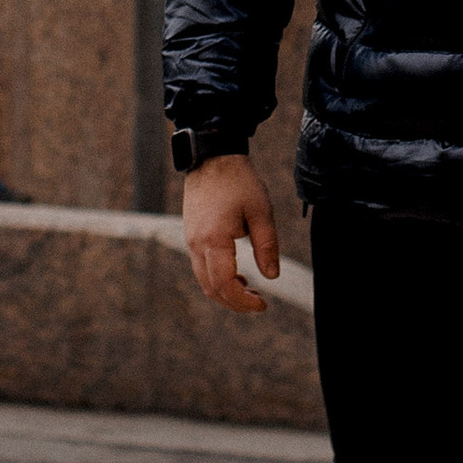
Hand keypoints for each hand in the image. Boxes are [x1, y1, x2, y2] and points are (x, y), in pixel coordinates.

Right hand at [182, 152, 282, 315]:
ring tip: (250, 290)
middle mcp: (196, 244)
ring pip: (203, 280)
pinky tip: (237, 274)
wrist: (212, 157)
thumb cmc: (239, 182)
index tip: (263, 304)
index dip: (243, 301)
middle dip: (234, 302)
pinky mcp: (191, 235)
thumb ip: (267, 246)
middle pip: (211, 288)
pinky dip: (217, 278)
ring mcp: (190, 240)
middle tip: (259, 303)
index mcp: (214, 239)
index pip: (225, 284)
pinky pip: (201, 267)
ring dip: (225, 291)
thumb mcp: (261, 211)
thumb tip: (272, 277)